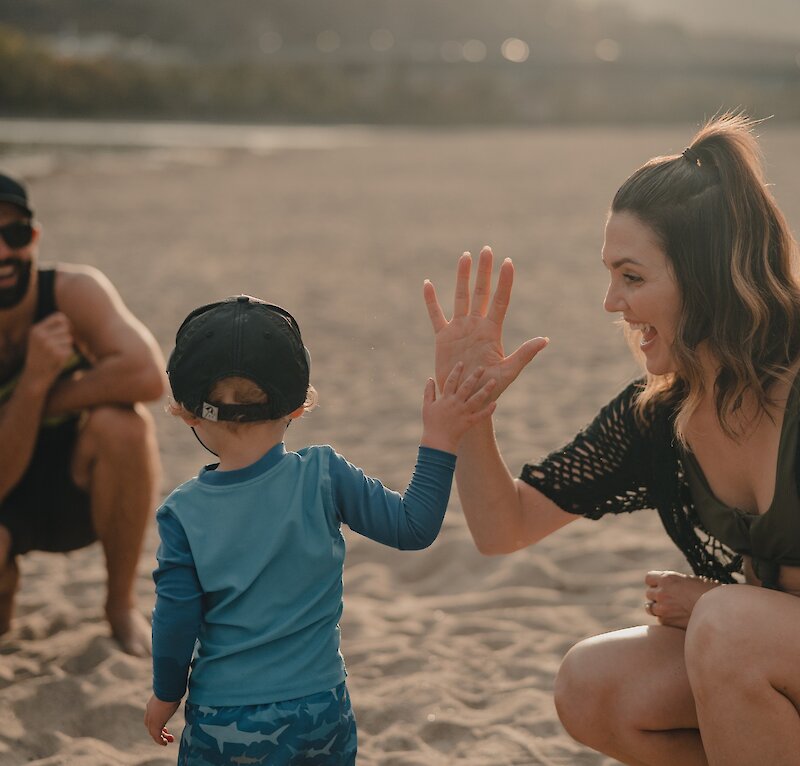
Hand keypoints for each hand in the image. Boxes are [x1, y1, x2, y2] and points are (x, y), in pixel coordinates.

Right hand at [21, 312, 73, 391]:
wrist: (35, 375)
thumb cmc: (40, 355)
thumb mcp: (39, 339)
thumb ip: (51, 329)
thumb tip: (69, 322)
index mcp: (36, 330)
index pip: (59, 317)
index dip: (66, 322)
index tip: (66, 328)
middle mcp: (42, 336)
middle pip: (66, 328)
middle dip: (65, 336)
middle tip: (56, 346)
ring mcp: (50, 346)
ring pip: (69, 339)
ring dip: (66, 346)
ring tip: (55, 353)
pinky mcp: (58, 355)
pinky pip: (70, 350)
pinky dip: (66, 354)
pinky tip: (56, 359)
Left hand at [144, 694, 179, 745]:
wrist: (167, 690)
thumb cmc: (172, 688)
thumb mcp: (171, 693)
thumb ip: (172, 695)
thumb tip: (180, 690)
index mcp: (152, 704)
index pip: (151, 716)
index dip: (157, 721)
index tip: (165, 723)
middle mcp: (149, 712)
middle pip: (150, 725)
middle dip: (159, 730)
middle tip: (167, 732)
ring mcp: (151, 719)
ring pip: (154, 732)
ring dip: (162, 737)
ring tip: (169, 741)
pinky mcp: (154, 725)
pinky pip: (157, 737)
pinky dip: (160, 741)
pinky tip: (166, 743)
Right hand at [420, 362, 496, 452]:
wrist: (437, 442)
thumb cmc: (431, 423)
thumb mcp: (427, 406)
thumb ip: (428, 392)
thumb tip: (430, 379)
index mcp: (445, 398)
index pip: (451, 381)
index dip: (456, 371)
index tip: (462, 363)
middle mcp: (455, 403)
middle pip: (466, 387)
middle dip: (474, 376)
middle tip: (482, 367)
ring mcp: (463, 413)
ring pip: (476, 399)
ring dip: (486, 390)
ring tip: (493, 381)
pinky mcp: (469, 422)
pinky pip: (480, 416)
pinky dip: (488, 410)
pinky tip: (495, 403)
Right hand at [423, 247, 547, 399]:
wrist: (466, 399)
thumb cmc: (489, 389)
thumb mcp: (508, 372)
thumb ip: (524, 354)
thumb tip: (545, 340)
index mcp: (493, 331)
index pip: (501, 300)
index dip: (505, 282)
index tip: (508, 262)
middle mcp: (477, 325)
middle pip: (481, 292)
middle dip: (484, 271)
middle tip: (487, 250)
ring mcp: (460, 329)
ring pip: (461, 297)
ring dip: (462, 277)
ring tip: (465, 256)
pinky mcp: (444, 337)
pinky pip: (436, 315)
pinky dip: (431, 301)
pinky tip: (428, 284)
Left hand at [644, 570, 720, 629]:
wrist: (719, 611)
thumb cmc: (709, 594)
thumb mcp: (690, 581)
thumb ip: (674, 584)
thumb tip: (669, 588)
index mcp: (667, 579)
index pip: (649, 578)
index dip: (655, 583)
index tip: (662, 586)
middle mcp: (661, 592)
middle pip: (649, 594)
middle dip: (657, 597)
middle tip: (671, 600)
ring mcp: (662, 608)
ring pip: (651, 608)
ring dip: (659, 609)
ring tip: (672, 610)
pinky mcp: (667, 622)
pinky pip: (660, 620)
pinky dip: (666, 620)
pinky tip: (679, 619)